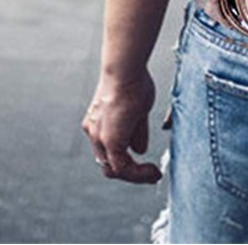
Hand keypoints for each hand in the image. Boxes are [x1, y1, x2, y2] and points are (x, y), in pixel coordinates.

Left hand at [82, 69, 161, 183]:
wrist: (125, 71)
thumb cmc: (133, 81)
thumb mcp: (137, 110)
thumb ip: (136, 131)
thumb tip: (139, 150)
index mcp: (98, 122)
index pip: (109, 149)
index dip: (126, 158)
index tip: (144, 161)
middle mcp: (94, 132)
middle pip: (109, 163)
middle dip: (130, 171)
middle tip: (150, 172)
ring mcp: (99, 137)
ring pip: (114, 169)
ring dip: (135, 175)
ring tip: (153, 173)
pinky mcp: (109, 142)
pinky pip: (123, 168)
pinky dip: (138, 174)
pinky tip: (153, 171)